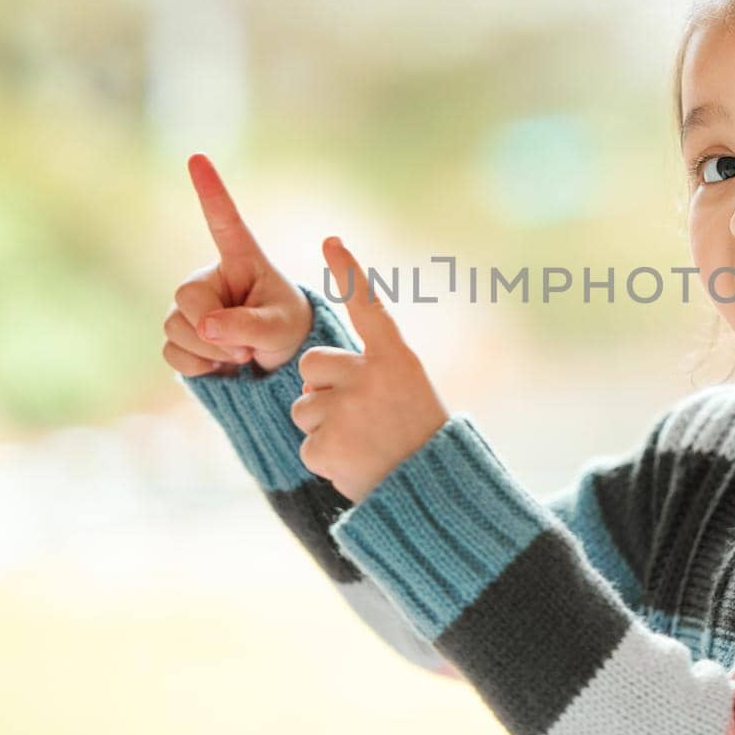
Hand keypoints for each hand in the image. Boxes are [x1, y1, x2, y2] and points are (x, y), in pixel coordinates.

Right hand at [161, 153, 312, 377]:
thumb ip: (248, 325)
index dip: (211, 191)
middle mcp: (210, 278)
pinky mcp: (180, 335)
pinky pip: (171, 353)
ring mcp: (191, 307)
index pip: (224, 222)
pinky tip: (218, 366)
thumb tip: (206, 326)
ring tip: (241, 356)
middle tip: (247, 348)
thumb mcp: (280, 328)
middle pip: (187, 299)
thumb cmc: (288, 331)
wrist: (276, 366)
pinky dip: (197, 366)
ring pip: (176, 330)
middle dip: (214, 331)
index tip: (198, 157)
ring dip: (209, 353)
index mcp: (241, 260)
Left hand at [289, 236, 449, 504]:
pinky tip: (352, 464)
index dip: (349, 272)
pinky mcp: (325, 445)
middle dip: (322, 387)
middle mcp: (369, 377)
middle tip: (358, 416)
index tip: (331, 240)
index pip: (369, 306)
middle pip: (312, 365)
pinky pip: (305, 443)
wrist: (430, 494)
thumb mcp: (406, 391)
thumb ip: (365, 371)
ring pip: (303, 406)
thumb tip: (310, 376)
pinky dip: (323, 457)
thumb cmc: (417, 437)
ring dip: (322, 425)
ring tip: (360, 443)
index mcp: (395, 359)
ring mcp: (346, 410)